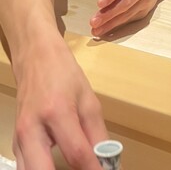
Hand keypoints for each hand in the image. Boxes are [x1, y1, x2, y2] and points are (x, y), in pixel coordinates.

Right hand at [13, 34, 105, 169]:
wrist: (36, 59)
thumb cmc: (64, 75)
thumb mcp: (89, 100)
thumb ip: (98, 134)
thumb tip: (108, 162)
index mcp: (57, 112)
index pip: (77, 153)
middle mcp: (32, 129)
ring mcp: (19, 139)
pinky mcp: (15, 144)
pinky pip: (25, 169)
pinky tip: (58, 168)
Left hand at [90, 0, 162, 36]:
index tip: (99, 3)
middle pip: (125, 3)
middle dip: (109, 13)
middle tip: (94, 21)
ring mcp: (145, 1)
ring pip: (127, 14)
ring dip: (111, 23)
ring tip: (97, 29)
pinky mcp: (144, 12)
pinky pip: (129, 20)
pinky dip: (116, 26)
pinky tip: (105, 29)